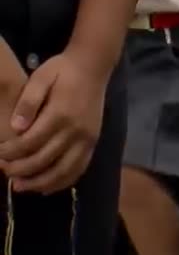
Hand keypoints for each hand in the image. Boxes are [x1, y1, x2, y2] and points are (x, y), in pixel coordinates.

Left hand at [0, 53, 106, 193]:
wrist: (93, 66)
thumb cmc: (62, 71)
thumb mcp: (40, 78)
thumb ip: (27, 102)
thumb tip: (16, 128)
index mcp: (60, 114)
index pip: (30, 142)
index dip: (11, 153)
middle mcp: (76, 131)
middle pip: (44, 160)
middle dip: (20, 170)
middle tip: (4, 171)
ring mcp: (87, 138)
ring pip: (63, 170)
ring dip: (40, 182)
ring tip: (20, 186)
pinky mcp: (93, 142)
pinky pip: (80, 169)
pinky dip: (63, 182)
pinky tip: (46, 188)